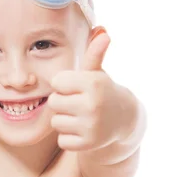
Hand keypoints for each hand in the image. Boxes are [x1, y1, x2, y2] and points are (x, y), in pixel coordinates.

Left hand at [48, 30, 124, 151]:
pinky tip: (82, 130)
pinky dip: (69, 137)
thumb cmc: (102, 92)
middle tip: (77, 103)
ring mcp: (91, 126)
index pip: (56, 82)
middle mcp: (93, 104)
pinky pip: (62, 140)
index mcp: (93, 83)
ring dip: (65, 120)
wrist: (124, 120)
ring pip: (56, 122)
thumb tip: (102, 32)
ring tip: (80, 116)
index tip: (76, 87)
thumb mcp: (97, 73)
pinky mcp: (88, 144)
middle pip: (53, 102)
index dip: (63, 84)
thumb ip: (94, 53)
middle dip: (62, 102)